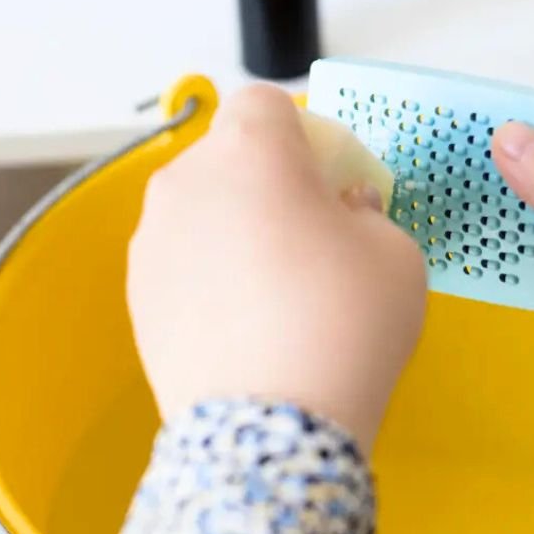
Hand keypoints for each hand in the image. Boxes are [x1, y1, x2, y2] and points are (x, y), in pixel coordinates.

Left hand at [128, 84, 426, 450]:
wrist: (272, 431)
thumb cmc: (345, 325)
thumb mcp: (397, 252)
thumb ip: (369, 210)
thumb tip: (342, 212)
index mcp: (251, 152)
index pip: (266, 102)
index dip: (304, 133)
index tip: (331, 180)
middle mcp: (187, 182)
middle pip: (230, 156)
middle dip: (270, 181)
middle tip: (310, 237)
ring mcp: (152, 240)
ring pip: (204, 209)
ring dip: (237, 227)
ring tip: (276, 293)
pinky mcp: (136, 295)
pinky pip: (183, 260)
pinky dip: (210, 274)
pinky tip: (245, 325)